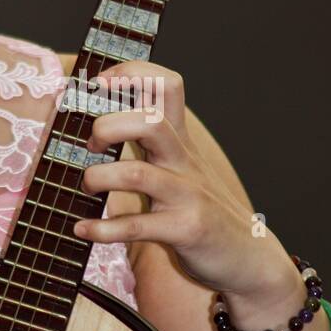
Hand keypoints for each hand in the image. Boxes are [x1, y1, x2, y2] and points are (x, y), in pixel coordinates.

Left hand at [71, 61, 298, 303]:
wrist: (247, 257)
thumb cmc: (203, 211)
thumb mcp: (182, 171)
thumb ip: (150, 148)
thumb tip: (95, 131)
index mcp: (181, 142)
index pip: (167, 86)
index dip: (132, 73)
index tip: (99, 83)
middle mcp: (185, 162)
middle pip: (151, 122)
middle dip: (109, 126)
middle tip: (90, 145)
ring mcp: (187, 195)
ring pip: (139, 174)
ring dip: (99, 178)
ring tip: (85, 186)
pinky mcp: (185, 230)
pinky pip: (138, 226)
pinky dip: (103, 229)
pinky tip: (83, 229)